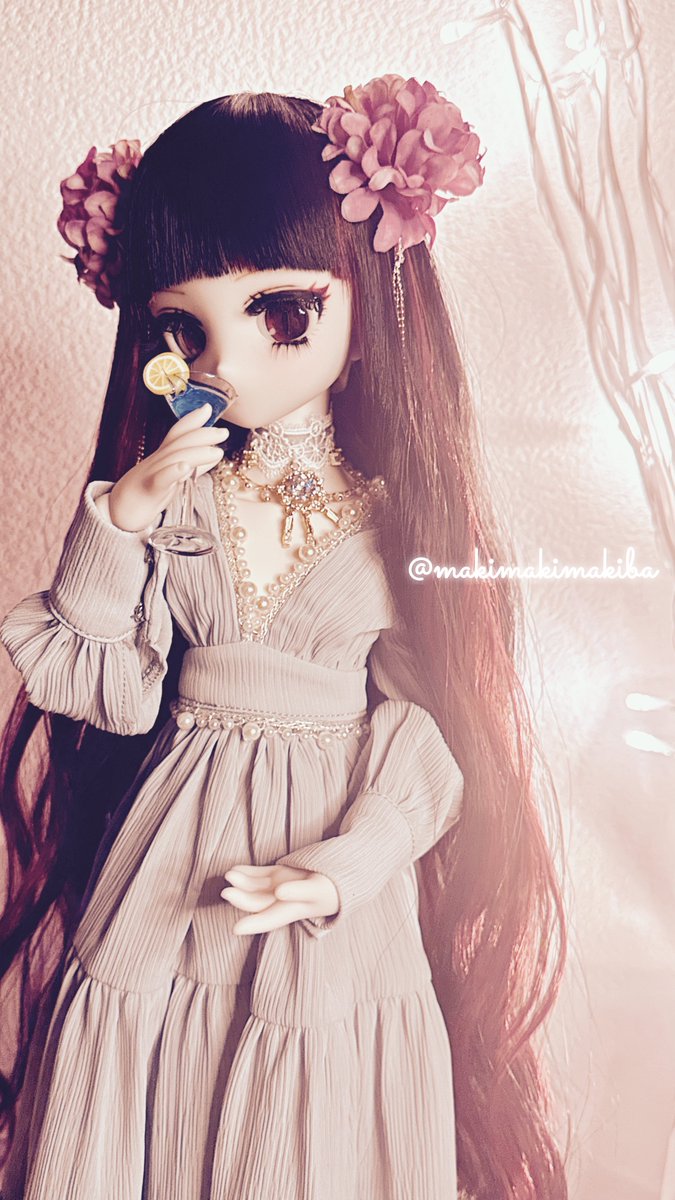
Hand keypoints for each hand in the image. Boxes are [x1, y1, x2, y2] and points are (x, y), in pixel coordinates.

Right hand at [107, 403, 229, 532]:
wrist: (116, 514)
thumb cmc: (145, 495)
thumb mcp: (170, 478)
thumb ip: (192, 465)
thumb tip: (215, 453)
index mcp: (161, 457)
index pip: (176, 434)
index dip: (191, 420)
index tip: (208, 409)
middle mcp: (155, 461)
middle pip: (178, 443)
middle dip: (202, 434)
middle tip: (223, 432)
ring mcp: (150, 474)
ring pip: (174, 458)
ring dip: (197, 452)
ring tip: (217, 451)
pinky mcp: (147, 492)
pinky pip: (160, 479)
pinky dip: (173, 471)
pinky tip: (186, 467)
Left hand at [220, 863, 339, 934]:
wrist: (346, 872)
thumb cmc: (334, 886)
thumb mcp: (319, 890)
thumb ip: (299, 891)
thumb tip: (279, 893)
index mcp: (293, 910)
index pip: (269, 919)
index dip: (253, 925)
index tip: (235, 929)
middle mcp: (283, 900)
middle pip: (258, 903)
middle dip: (241, 899)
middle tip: (226, 892)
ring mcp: (280, 885)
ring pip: (256, 888)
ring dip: (242, 883)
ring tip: (229, 874)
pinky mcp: (281, 872)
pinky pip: (260, 874)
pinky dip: (248, 872)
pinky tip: (235, 869)